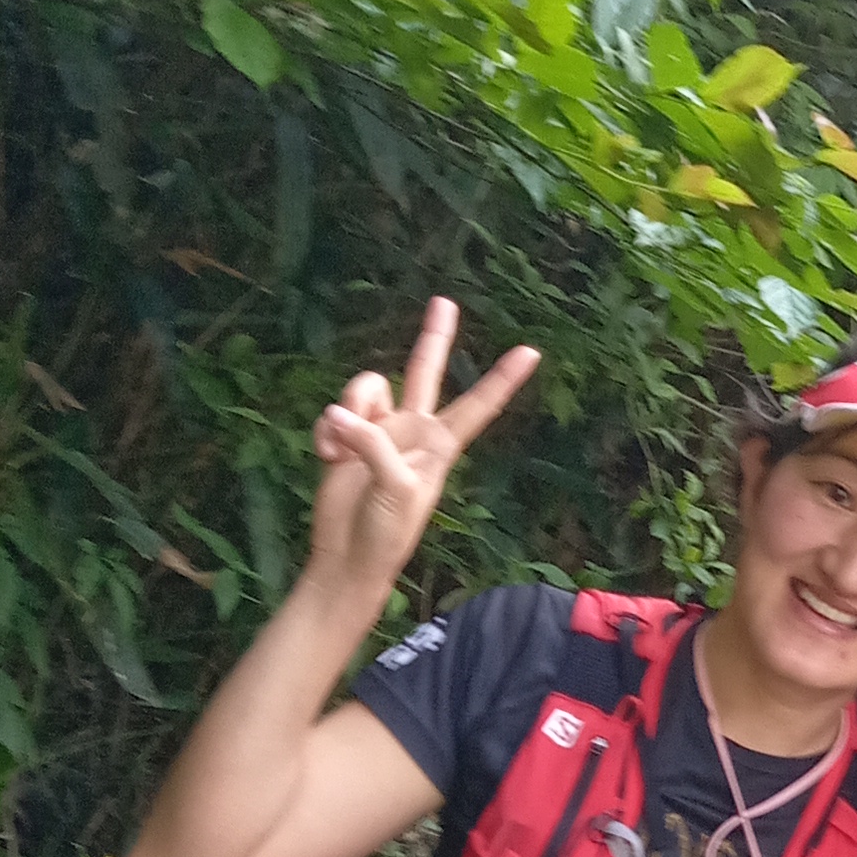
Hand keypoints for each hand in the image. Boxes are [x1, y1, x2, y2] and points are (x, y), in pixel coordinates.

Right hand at [306, 297, 539, 615]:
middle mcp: (413, 430)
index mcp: (439, 445)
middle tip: (445, 302)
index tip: (531, 351)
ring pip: (365, 388)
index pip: (478, 405)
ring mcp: (379, 431)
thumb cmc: (386, 532)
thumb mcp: (393, 489)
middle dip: (434, 337)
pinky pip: (334, 412)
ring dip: (349, 411)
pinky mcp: (346, 437)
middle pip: (425, 371)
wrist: (347, 555)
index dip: (502, 378)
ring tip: (341, 450)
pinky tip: (326, 457)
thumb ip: (373, 445)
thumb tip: (339, 416)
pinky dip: (325, 431)